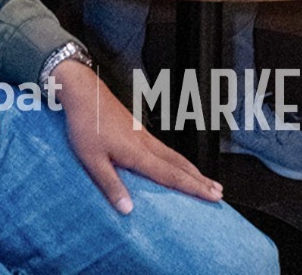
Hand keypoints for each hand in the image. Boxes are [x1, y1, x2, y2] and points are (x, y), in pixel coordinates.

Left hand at [51, 59, 221, 214]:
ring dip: (191, 169)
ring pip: (173, 154)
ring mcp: (142, 134)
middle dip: (200, 179)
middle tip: (219, 192)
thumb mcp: (91, 160)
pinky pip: (164, 148)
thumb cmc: (85, 125)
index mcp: (137, 152)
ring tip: (205, 180)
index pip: (172, 174)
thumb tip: (128, 211)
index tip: (214, 196)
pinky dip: (177, 159)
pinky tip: (175, 163)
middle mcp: (145, 143)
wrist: (83, 91)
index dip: (194, 187)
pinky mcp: (137, 128)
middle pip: (179, 164)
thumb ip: (110, 185)